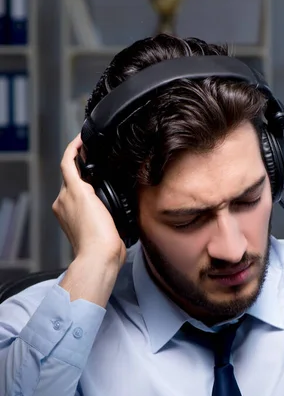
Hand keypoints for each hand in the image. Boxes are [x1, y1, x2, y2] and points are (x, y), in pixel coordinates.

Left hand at [53, 134, 126, 268]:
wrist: (102, 256)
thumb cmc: (95, 233)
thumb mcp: (84, 197)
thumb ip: (79, 179)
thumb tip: (78, 168)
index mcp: (66, 196)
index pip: (67, 164)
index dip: (74, 148)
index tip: (82, 139)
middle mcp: (66, 204)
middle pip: (72, 177)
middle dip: (83, 166)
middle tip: (97, 156)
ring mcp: (75, 215)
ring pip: (80, 191)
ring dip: (89, 183)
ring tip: (104, 178)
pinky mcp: (86, 225)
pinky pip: (89, 205)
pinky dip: (95, 198)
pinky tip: (106, 199)